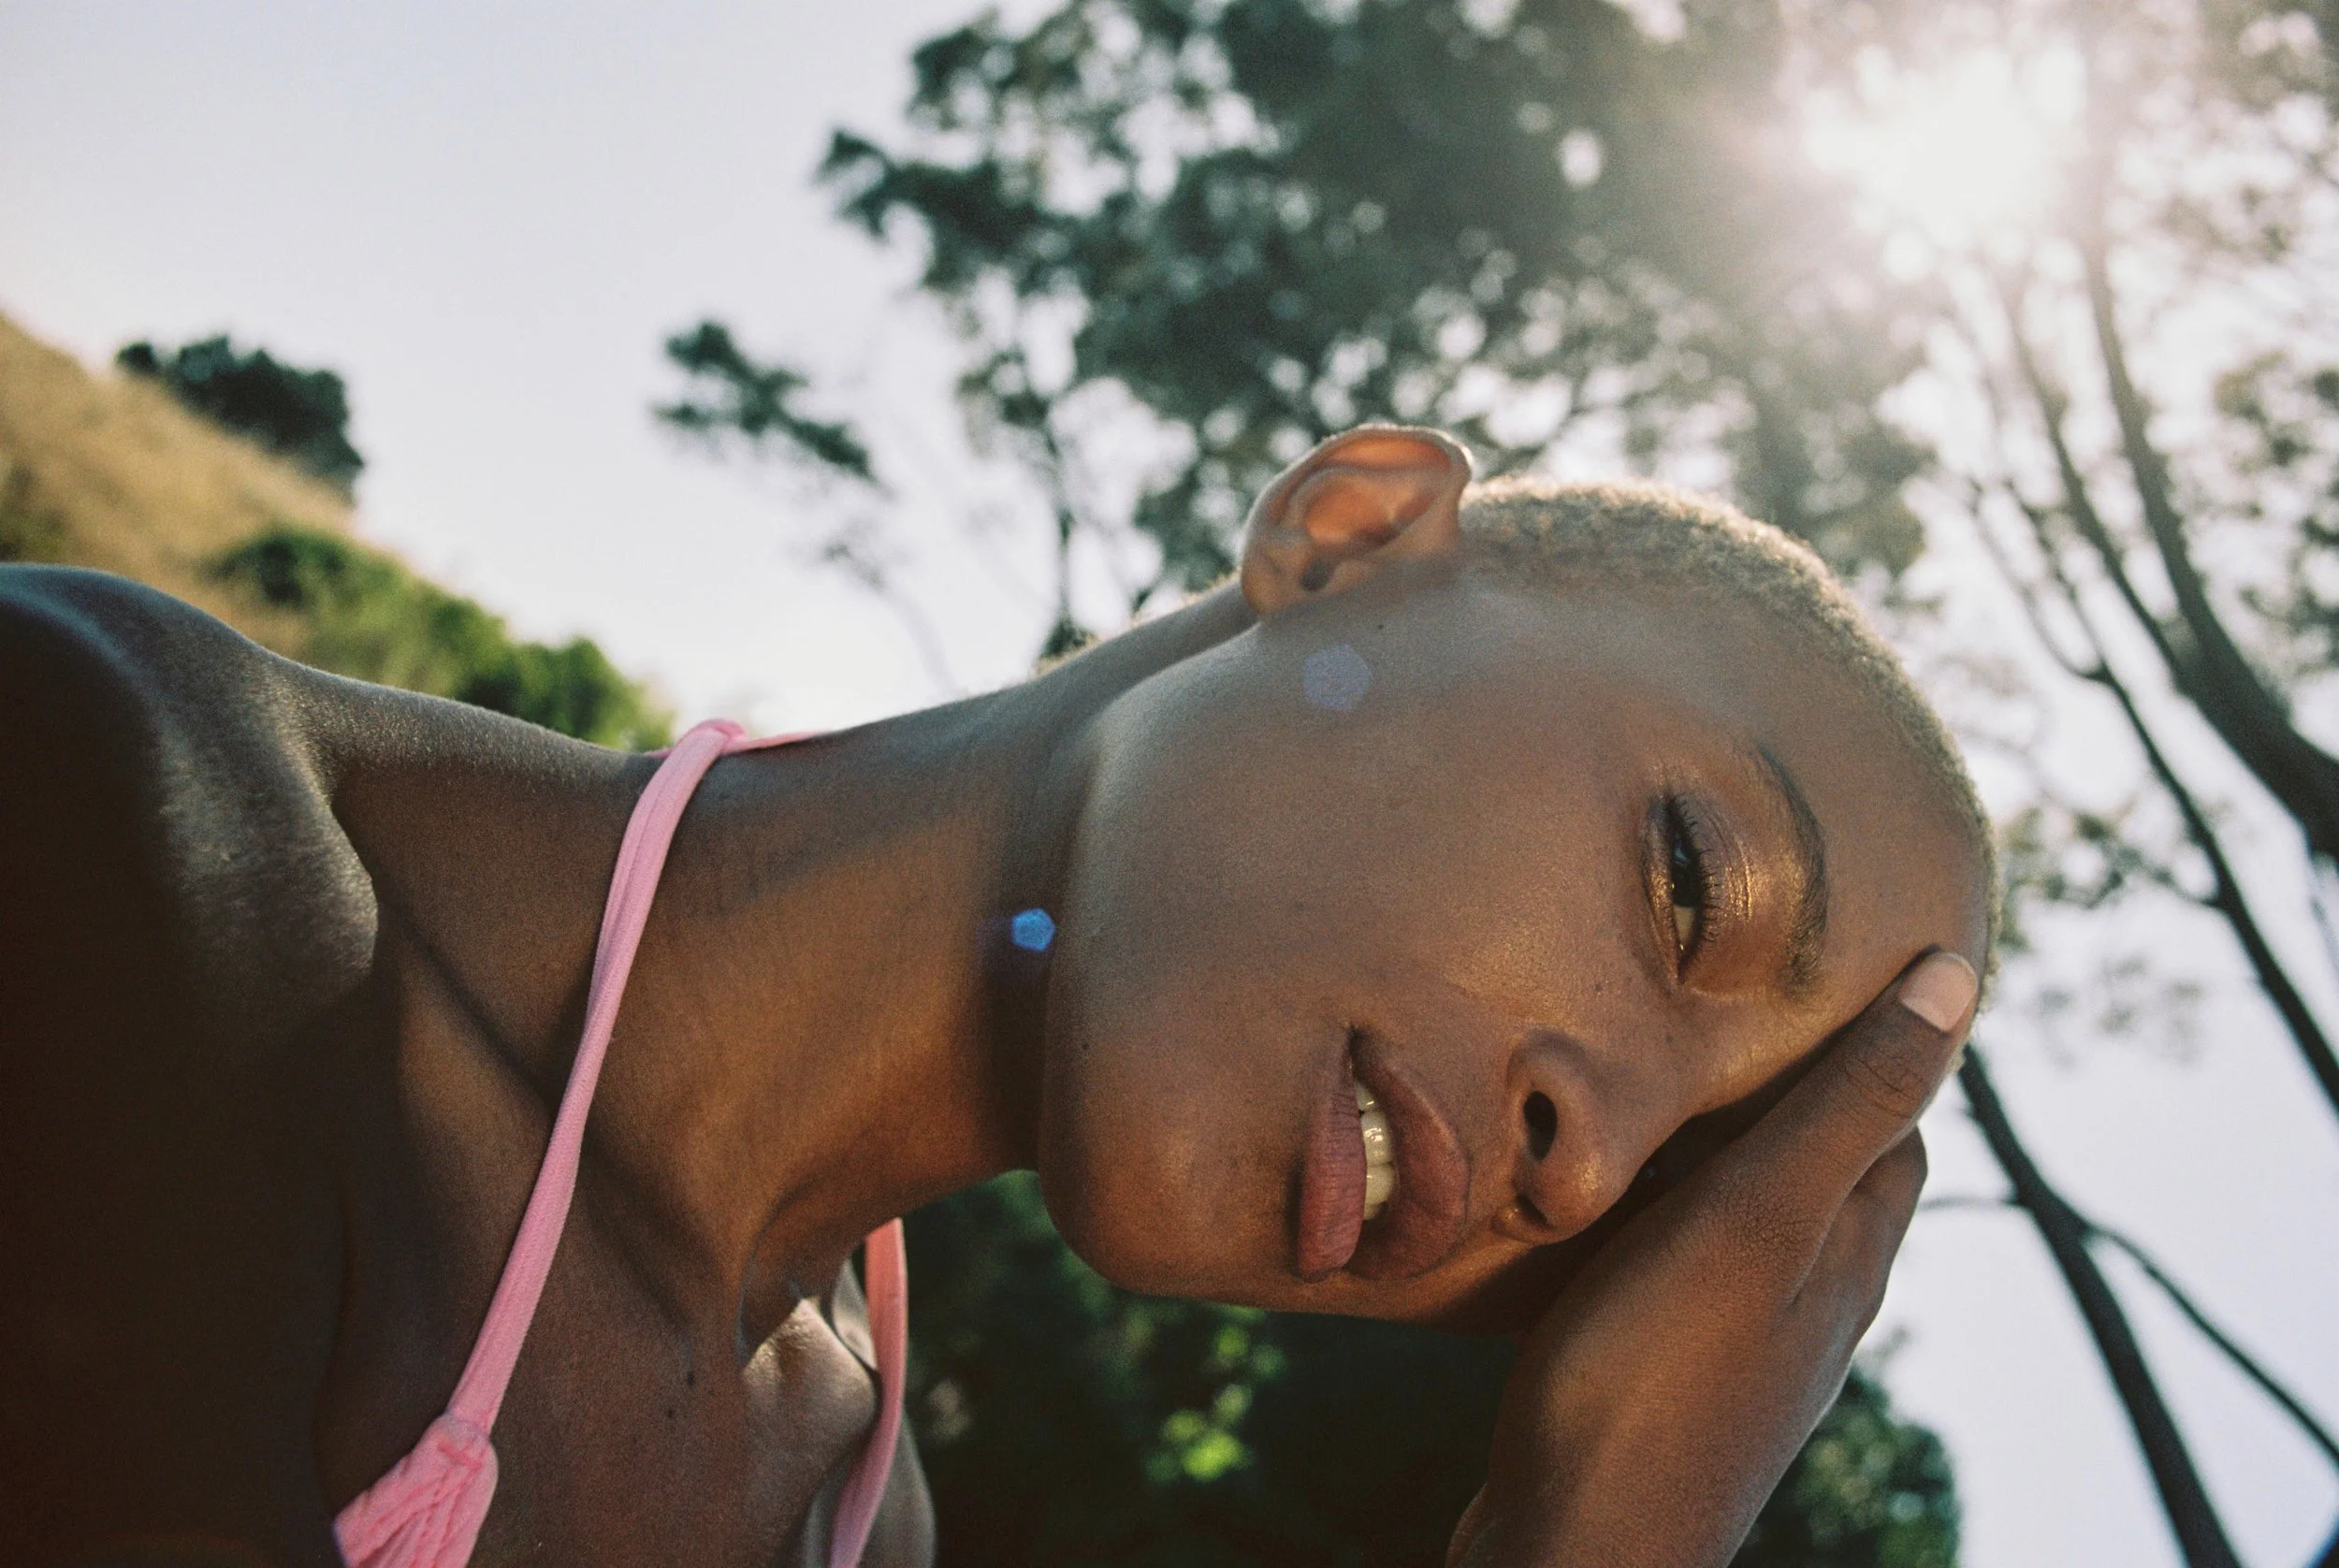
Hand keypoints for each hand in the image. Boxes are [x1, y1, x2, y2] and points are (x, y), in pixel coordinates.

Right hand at [1448, 949, 1979, 1567]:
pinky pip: (1678, 1267)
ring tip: (1638, 1082)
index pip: (1894, 1120)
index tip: (1812, 964)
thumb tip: (1955, 980)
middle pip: (1823, 1167)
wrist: (1578, 1549)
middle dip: (1784, 1089)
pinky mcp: (1665, 1377)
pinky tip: (1591, 1202)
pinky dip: (1653, 1213)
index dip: (1867, 1038)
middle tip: (1708, 1008)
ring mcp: (1738, 1347)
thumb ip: (1848, 1103)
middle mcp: (1810, 1301)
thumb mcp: (1760, 1215)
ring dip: (1710, 1152)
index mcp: (1848, 1253)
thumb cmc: (1660, 1380)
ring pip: (1746, 1221)